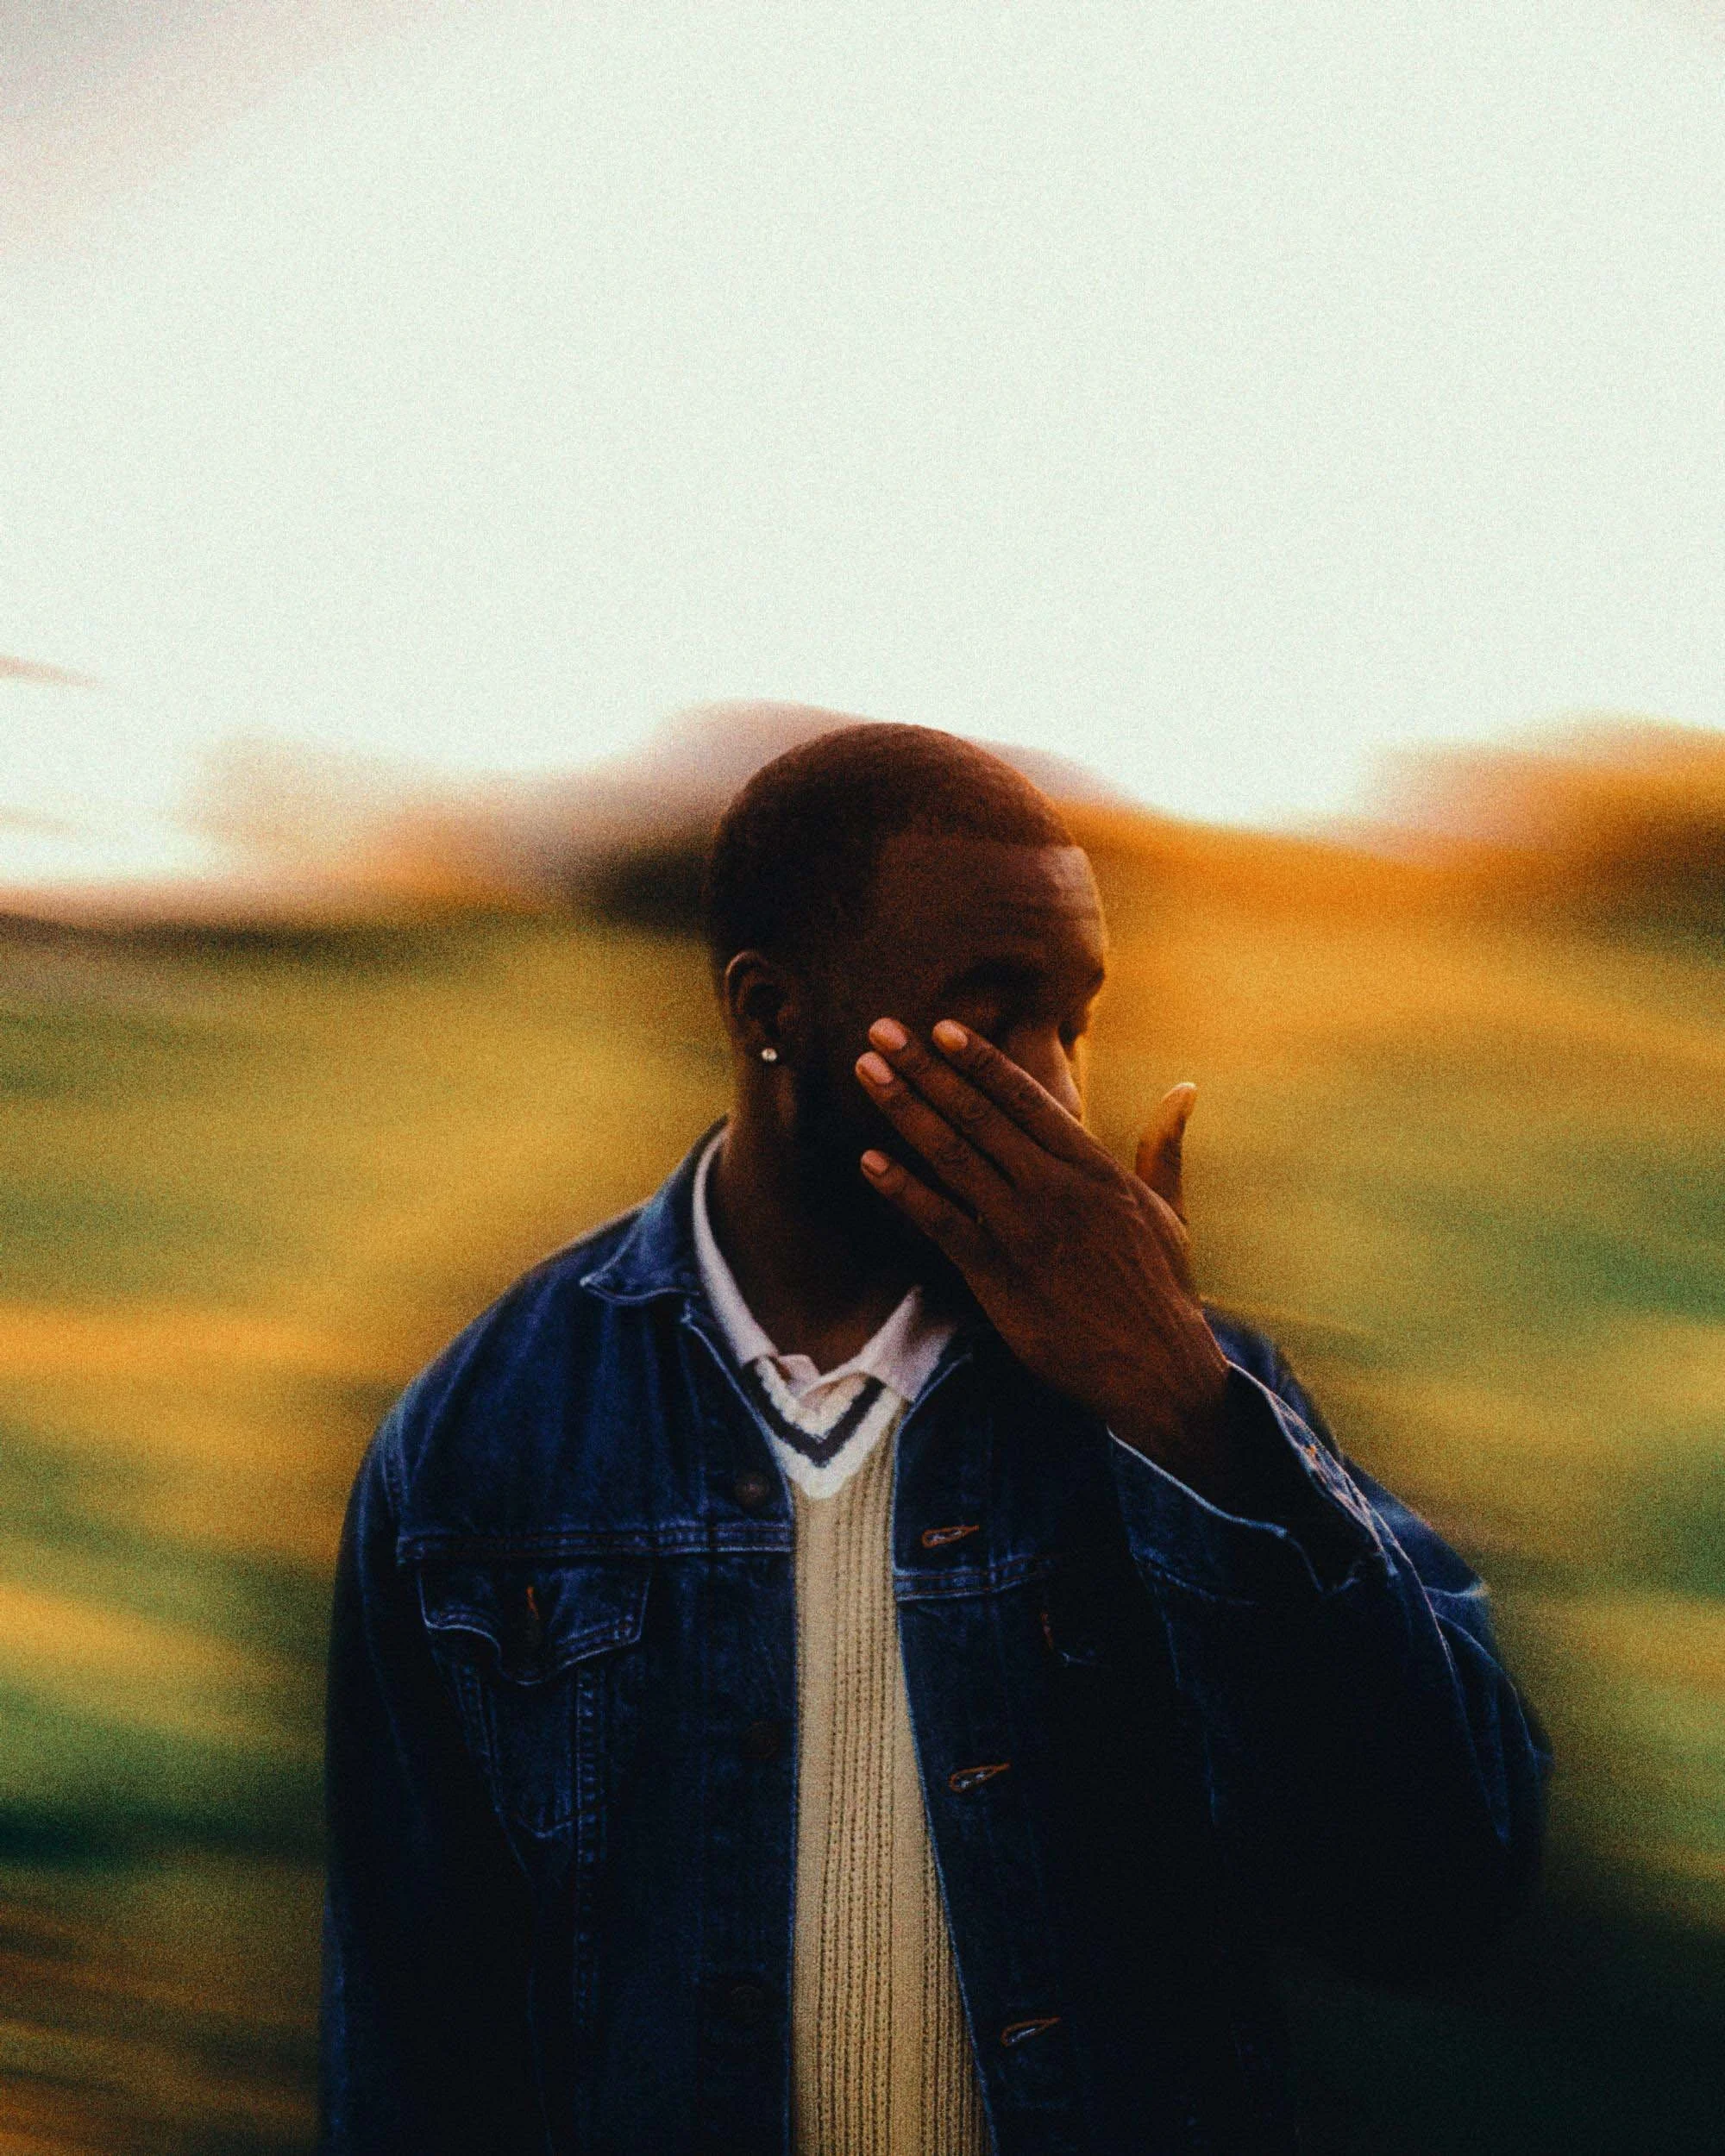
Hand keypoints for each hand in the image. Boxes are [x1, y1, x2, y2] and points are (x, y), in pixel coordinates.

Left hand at [854, 1018, 1237, 1498]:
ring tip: (866, 1071)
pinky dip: (902, 1189)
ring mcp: (1023, 1229)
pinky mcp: (998, 1275)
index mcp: (1095, 1167)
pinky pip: (940, 1221)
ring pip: (952, 1155)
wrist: (1156, 1367)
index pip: (1026, 1099)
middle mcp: (1056, 1187)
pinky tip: (868, 1161)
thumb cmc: (1164, 1289)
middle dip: (925, 1068)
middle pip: (977, 1114)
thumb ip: (1164, 1144)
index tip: (941, 1028)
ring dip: (904, 1109)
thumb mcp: (1170, 1209)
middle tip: (881, 1029)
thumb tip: (1184, 1088)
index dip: (979, 1061)